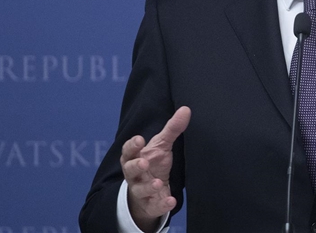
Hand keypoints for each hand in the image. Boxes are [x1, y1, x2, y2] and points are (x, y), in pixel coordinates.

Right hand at [121, 106, 190, 230]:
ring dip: (148, 186)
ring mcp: (141, 190)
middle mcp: (134, 175)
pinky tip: (171, 201)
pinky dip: (162, 204)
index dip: (132, 146)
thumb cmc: (153, 163)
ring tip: (157, 183)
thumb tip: (186, 109)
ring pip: (140, 190)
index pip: (128, 151)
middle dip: (136, 166)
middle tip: (144, 163)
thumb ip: (172, 129)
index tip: (139, 139)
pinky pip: (154, 206)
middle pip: (130, 170)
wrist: (150, 192)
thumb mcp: (161, 146)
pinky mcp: (150, 205)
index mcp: (135, 157)